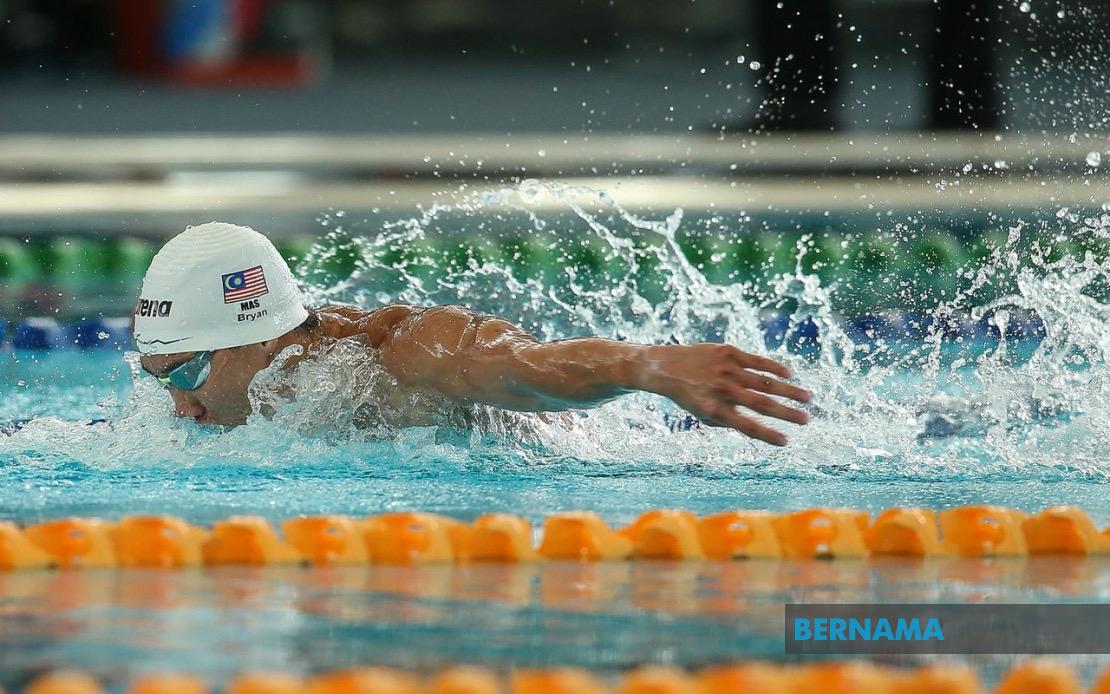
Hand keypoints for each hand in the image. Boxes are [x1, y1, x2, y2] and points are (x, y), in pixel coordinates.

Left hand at [635, 343, 811, 445]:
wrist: (664, 367)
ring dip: (789, 391)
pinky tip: (790, 376)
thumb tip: (759, 428)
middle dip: (787, 413)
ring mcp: (726, 369)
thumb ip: (729, 420)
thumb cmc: (689, 395)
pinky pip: (757, 361)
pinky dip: (775, 368)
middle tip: (807, 420)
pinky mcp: (728, 352)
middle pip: (762, 404)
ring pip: (765, 382)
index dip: (768, 435)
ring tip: (808, 398)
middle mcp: (722, 390)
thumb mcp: (703, 414)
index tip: (786, 442)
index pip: (748, 426)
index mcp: (715, 410)